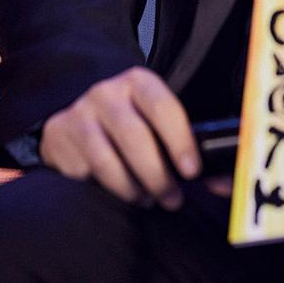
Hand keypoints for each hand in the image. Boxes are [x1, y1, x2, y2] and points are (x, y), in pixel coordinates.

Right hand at [40, 66, 200, 209]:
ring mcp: (79, 113)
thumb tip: (226, 184)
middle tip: (172, 200)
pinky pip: (84, 173)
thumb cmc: (131, 123)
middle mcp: (107, 92)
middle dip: (158, 175)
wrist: (74, 115)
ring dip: (132, 189)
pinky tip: (119, 191)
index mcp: (139, 82)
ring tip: (147, 200)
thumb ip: (189, 148)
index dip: (180, 141)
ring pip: (107, 161)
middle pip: (135, 138)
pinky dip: (105, 189)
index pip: (163, 107)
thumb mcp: (156, 122)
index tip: (192, 172)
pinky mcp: (57, 136)